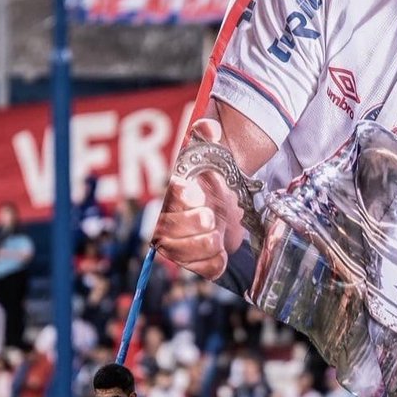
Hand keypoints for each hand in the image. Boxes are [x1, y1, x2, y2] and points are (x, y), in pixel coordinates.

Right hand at [153, 118, 245, 278]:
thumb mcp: (213, 155)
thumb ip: (208, 136)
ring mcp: (180, 244)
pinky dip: (214, 263)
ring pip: (181, 254)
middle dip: (193, 224)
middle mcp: (169, 221)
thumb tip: (208, 126)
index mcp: (174, 193)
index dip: (181, 196)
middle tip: (211, 217)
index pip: (169, 196)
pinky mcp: (197, 261)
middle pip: (168, 230)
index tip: (197, 194)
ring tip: (217, 235)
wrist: (227, 202)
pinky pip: (202, 269)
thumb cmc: (213, 179)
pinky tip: (222, 253)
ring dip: (203, 245)